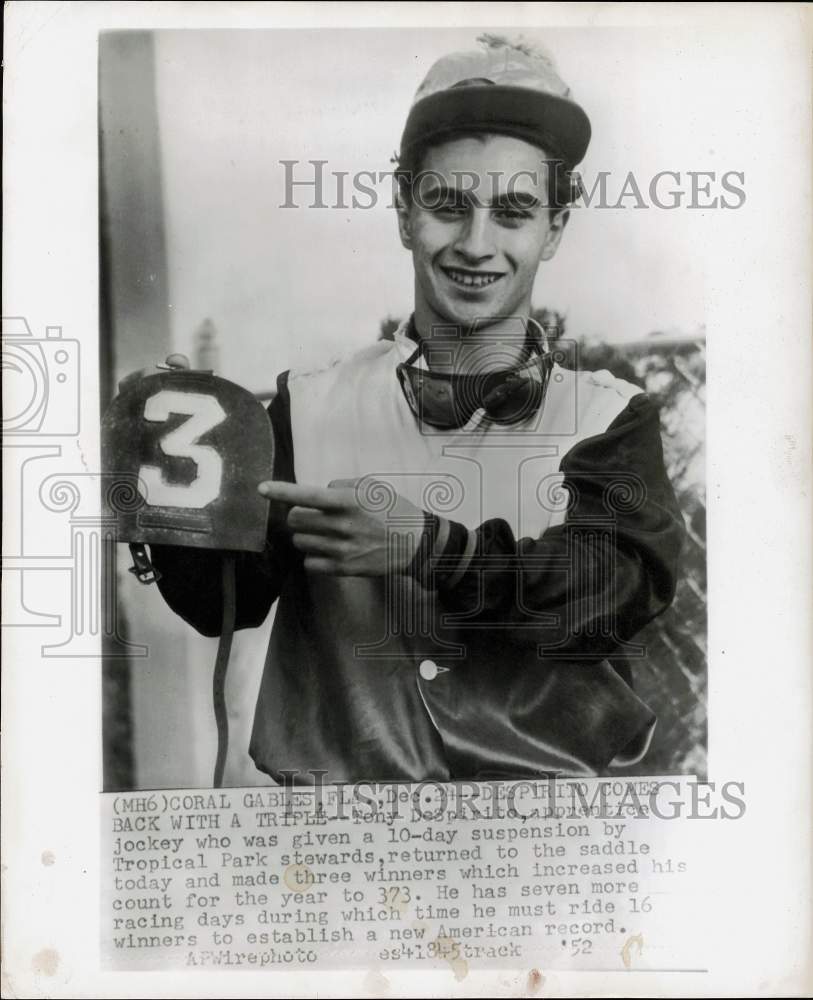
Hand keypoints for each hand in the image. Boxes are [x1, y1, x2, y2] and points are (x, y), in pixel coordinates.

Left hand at [258, 478, 425, 576]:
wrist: (415, 544)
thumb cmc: (394, 511)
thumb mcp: (373, 487)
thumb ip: (342, 486)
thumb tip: (321, 492)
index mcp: (347, 502)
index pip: (306, 495)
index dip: (280, 491)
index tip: (261, 489)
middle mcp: (340, 526)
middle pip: (295, 520)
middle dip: (297, 515)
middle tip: (310, 515)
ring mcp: (340, 549)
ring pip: (300, 542)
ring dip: (306, 536)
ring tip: (324, 533)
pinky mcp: (342, 569)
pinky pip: (310, 563)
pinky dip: (313, 556)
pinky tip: (328, 550)